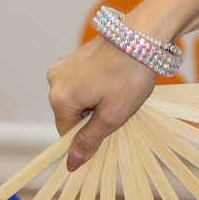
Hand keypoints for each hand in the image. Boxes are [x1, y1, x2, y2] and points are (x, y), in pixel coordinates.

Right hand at [47, 33, 157, 170]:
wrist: (143, 35)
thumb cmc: (129, 76)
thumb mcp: (112, 116)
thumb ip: (89, 141)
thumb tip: (71, 164)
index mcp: (59, 97)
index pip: (66, 133)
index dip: (89, 136)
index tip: (111, 127)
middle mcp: (54, 80)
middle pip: (71, 114)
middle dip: (93, 116)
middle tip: (119, 105)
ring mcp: (63, 65)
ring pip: (77, 98)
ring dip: (96, 101)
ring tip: (119, 90)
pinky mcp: (75, 56)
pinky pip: (81, 82)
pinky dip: (96, 87)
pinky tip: (115, 79)